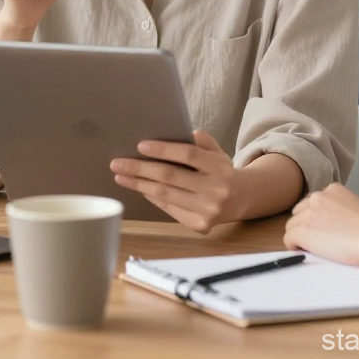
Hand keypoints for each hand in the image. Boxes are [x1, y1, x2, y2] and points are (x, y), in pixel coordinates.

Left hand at [110, 131, 239, 233]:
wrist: (241, 199)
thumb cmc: (221, 170)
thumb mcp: (217, 151)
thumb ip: (200, 141)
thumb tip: (175, 132)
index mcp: (220, 167)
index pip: (188, 155)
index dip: (164, 149)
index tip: (140, 145)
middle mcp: (215, 190)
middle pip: (171, 176)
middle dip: (140, 169)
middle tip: (117, 162)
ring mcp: (207, 210)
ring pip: (165, 194)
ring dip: (139, 184)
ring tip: (121, 175)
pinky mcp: (199, 225)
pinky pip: (169, 208)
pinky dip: (152, 197)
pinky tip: (140, 187)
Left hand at [283, 184, 358, 266]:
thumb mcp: (357, 207)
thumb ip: (340, 209)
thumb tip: (332, 223)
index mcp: (332, 189)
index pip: (314, 202)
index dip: (317, 217)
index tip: (323, 229)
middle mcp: (317, 197)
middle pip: (300, 212)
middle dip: (306, 225)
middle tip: (318, 240)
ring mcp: (308, 213)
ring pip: (293, 225)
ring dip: (300, 236)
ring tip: (314, 248)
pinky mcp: (302, 230)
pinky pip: (289, 238)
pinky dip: (295, 246)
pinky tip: (305, 252)